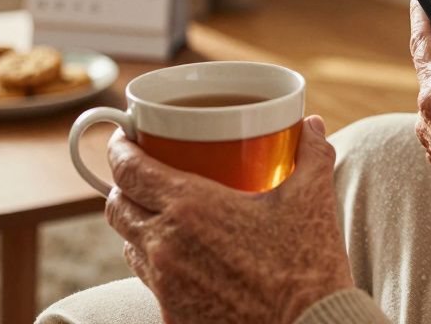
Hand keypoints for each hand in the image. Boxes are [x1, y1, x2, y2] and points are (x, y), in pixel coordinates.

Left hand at [104, 117, 352, 323]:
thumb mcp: (313, 200)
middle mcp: (166, 245)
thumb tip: (312, 125)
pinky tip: (188, 260)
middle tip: (145, 175)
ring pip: (129, 244)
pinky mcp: (173, 316)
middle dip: (124, 186)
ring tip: (165, 216)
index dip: (119, 149)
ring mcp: (165, 285)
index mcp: (191, 206)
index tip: (124, 139)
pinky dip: (159, 264)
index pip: (129, 170)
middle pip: (117, 206)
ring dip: (139, 226)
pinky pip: (150, 281)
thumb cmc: (308, 267)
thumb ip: (311, 154)